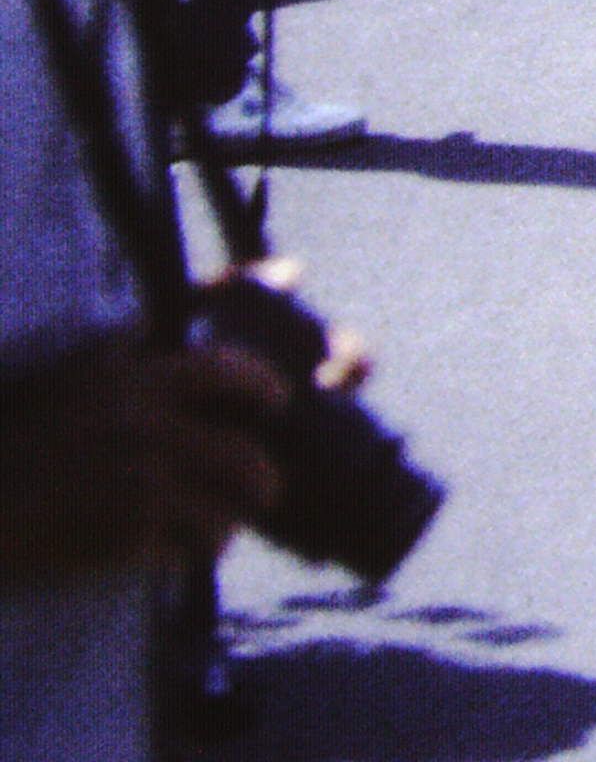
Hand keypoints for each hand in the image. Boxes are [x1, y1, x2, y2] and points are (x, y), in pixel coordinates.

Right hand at [0, 335, 289, 580]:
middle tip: (263, 492)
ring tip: (217, 535)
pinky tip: (175, 559)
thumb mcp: (56, 377)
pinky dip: (183, 558)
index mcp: (128, 378)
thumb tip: (152, 328)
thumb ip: (112, 353)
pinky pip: (179, 553)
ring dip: (224, 527)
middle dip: (260, 480)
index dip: (263, 387)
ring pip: (221, 513)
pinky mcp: (119, 537)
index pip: (227, 371)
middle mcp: (144, 425)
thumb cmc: (2, 437)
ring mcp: (136, 482)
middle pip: (243, 457)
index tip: (276, 402)